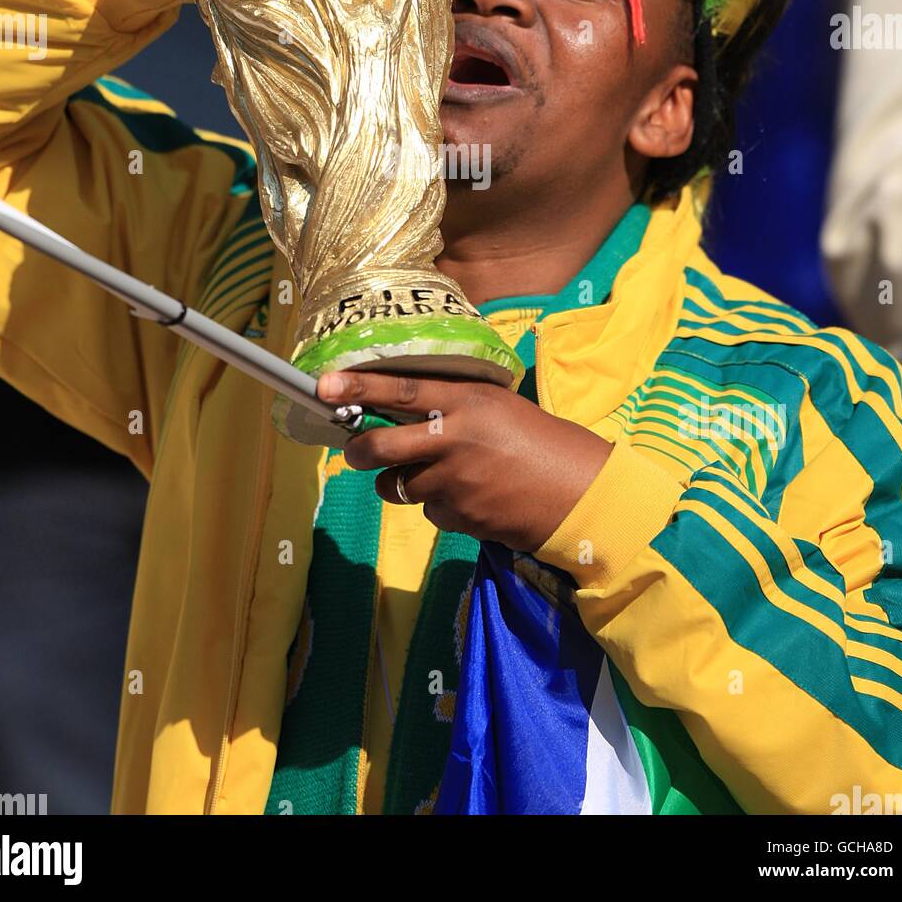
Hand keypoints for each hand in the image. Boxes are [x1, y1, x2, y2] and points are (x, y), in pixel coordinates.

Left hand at [317, 371, 613, 551]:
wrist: (578, 491)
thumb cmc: (536, 442)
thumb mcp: (495, 407)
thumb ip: (450, 406)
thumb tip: (397, 410)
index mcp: (466, 401)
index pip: (401, 388)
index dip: (358, 386)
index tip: (323, 385)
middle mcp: (455, 438)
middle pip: (383, 445)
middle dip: (360, 450)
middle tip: (355, 450)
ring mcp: (456, 481)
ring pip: (401, 485)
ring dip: (408, 483)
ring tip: (444, 476)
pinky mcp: (460, 516)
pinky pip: (430, 513)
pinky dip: (442, 508)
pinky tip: (472, 499)